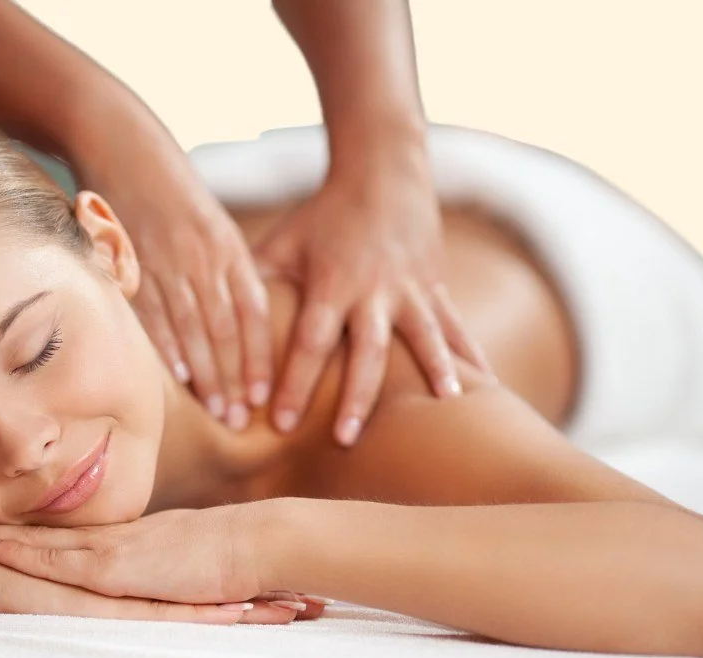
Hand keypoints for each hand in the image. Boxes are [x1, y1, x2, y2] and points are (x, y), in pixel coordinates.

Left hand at [0, 503, 329, 621]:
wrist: (256, 544)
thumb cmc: (230, 557)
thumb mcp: (183, 567)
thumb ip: (156, 572)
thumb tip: (144, 582)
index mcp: (119, 540)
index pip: (56, 530)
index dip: (15, 524)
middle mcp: (106, 537)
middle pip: (31, 527)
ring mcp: (107, 549)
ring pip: (31, 537)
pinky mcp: (115, 567)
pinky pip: (54, 558)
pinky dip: (15, 548)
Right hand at [81, 144, 272, 429]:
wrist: (120, 140)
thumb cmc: (167, 185)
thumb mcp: (208, 221)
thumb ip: (222, 267)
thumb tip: (232, 317)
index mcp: (229, 246)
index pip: (253, 313)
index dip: (259, 357)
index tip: (264, 396)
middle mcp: (204, 257)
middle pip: (227, 330)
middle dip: (236, 380)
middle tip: (242, 420)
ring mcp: (168, 260)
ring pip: (194, 329)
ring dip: (208, 376)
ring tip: (218, 413)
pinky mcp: (132, 260)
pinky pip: (153, 313)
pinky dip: (167, 349)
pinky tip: (179, 380)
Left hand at [253, 146, 493, 445]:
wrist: (382, 171)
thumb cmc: (323, 214)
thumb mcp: (283, 242)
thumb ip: (255, 282)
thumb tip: (215, 322)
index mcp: (332, 282)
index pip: (310, 341)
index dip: (294, 382)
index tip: (278, 423)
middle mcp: (375, 289)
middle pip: (367, 350)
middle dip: (357, 397)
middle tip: (345, 440)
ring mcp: (411, 288)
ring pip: (424, 337)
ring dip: (435, 372)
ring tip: (446, 407)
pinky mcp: (434, 287)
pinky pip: (454, 325)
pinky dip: (470, 355)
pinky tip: (487, 386)